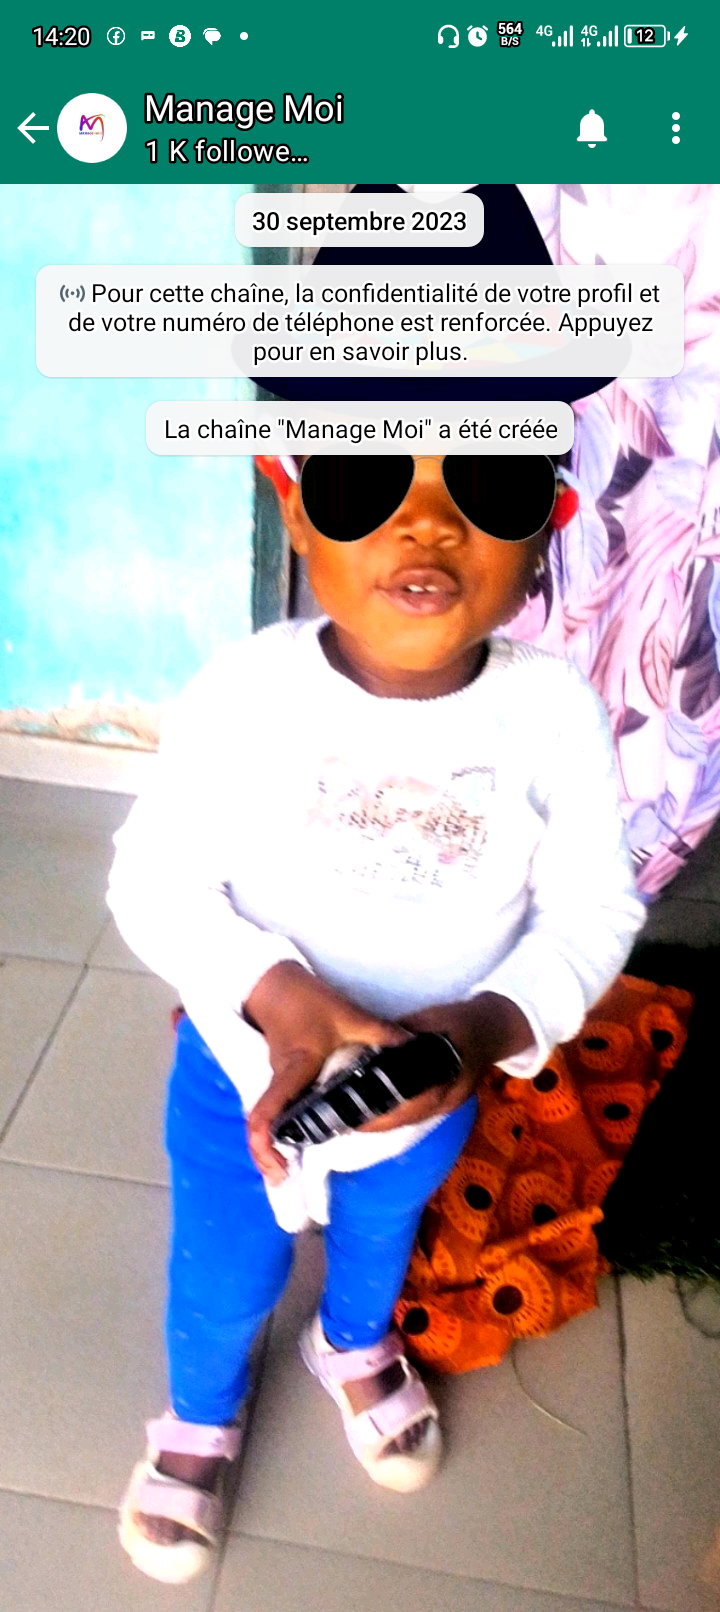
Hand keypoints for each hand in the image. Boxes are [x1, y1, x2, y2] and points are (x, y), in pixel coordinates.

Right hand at [243, 962, 408, 1182]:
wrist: (272, 982)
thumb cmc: (307, 1000)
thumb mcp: (349, 1016)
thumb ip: (383, 1036)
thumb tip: (416, 1052)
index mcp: (294, 1071)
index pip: (266, 1114)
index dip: (266, 1146)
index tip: (279, 1169)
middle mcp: (279, 1081)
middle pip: (266, 1126)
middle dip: (272, 1155)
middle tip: (286, 1179)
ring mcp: (275, 1080)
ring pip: (273, 1119)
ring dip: (278, 1143)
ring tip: (291, 1168)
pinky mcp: (279, 1077)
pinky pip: (280, 1108)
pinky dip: (286, 1126)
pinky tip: (304, 1135)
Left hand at [368, 992, 534, 1131]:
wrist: (494, 1027)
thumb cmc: (462, 1021)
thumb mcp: (433, 1019)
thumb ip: (405, 1033)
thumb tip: (375, 1042)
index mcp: (445, 1082)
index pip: (408, 1106)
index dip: (381, 1115)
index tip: (355, 1117)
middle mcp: (447, 1100)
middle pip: (407, 1119)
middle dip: (377, 1123)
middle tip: (347, 1121)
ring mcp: (448, 1103)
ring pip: (412, 1119)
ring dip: (385, 1122)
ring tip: (356, 1118)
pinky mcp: (446, 1099)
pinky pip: (419, 1112)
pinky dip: (397, 1114)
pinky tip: (379, 1109)